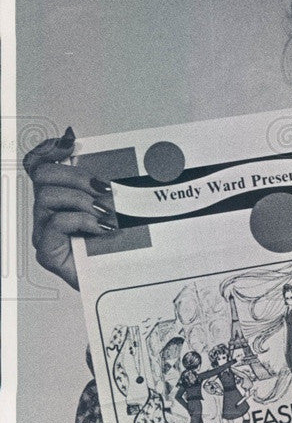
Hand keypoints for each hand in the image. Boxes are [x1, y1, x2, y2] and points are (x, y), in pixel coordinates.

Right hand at [23, 127, 117, 289]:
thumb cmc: (118, 244)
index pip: (40, 163)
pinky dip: (81, 220)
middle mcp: (49, 210)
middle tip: (103, 189)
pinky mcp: (47, 250)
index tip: (71, 144)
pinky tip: (100, 228)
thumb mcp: (119, 205)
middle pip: (43, 174)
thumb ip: (111, 183)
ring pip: (47, 196)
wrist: (120, 278)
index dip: (49, 148)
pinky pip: (55, 223)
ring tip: (106, 213)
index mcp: (62, 194)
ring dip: (82, 200)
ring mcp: (45, 229)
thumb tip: (120, 159)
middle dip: (76, 175)